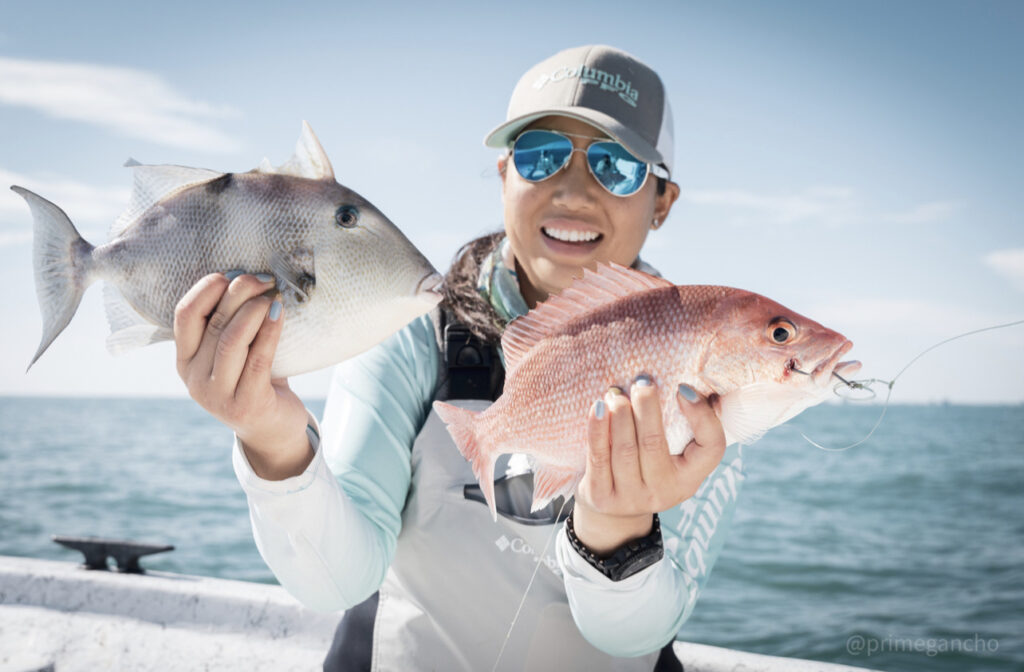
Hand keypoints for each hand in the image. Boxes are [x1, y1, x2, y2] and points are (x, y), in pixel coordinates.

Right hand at [174, 272, 311, 479]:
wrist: (274, 430)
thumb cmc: (256, 380)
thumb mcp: (235, 353)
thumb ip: (231, 324)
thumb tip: (245, 277)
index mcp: (186, 361)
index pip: (184, 316)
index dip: (206, 289)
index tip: (231, 274)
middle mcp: (195, 379)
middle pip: (213, 324)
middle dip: (238, 293)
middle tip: (262, 278)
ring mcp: (218, 396)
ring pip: (232, 340)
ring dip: (253, 311)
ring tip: (272, 296)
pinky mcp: (246, 405)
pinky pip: (258, 358)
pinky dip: (270, 331)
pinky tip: (280, 313)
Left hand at [571, 377, 726, 554]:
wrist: (615, 512)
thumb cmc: (650, 467)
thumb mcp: (676, 455)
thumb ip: (690, 424)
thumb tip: (700, 387)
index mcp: (690, 477)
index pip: (712, 448)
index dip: (702, 416)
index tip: (683, 388)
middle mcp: (665, 492)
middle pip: (655, 444)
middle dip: (646, 407)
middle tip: (641, 382)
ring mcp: (631, 498)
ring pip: (625, 450)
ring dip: (619, 415)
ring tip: (616, 394)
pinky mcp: (601, 497)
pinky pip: (598, 458)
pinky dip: (597, 429)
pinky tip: (597, 408)